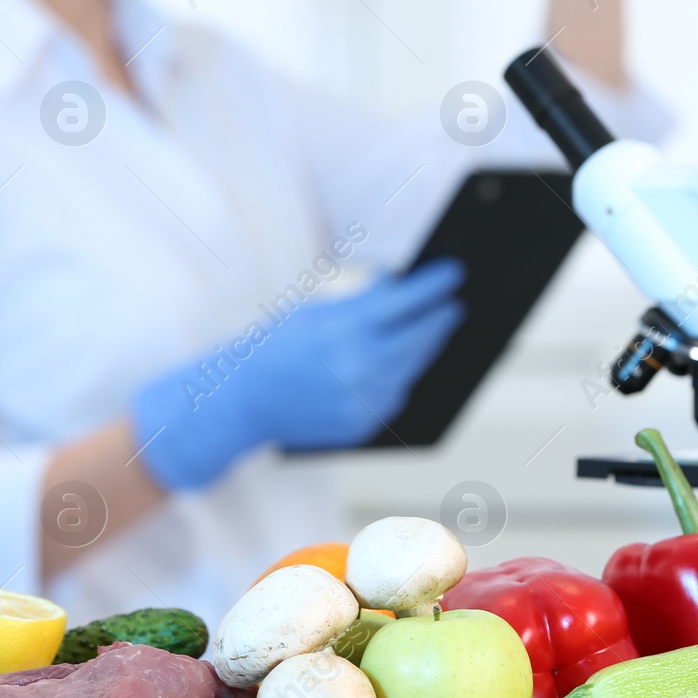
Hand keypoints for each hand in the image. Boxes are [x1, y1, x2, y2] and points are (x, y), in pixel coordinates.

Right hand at [131, 260, 465, 491]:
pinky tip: (405, 362)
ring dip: (426, 348)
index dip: (434, 286)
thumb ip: (360, 300)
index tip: (453, 273)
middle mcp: (361, 365)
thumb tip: (398, 284)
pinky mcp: (363, 425)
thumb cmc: (275, 348)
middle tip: (453, 304)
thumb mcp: (314, 312)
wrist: (243, 401)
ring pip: (412, 368)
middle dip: (439, 318)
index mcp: (346, 329)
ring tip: (435, 330)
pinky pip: (395, 395)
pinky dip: (400, 376)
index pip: (406, 301)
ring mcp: (364, 399)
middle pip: (419, 337)